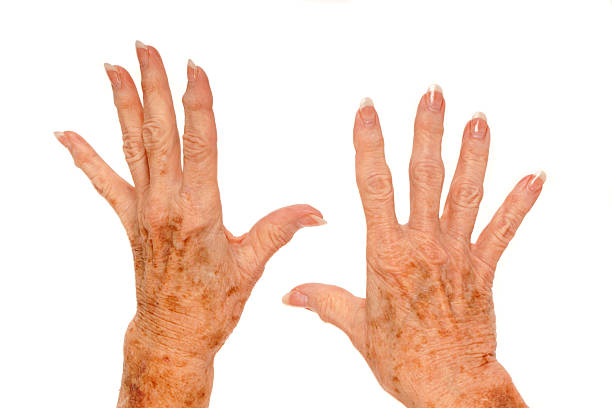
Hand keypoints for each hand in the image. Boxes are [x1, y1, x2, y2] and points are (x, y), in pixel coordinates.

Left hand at [55, 42, 324, 407]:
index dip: (197, 105)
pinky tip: (65, 134)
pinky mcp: (130, 220)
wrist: (173, 334)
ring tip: (112, 67)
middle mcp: (166, 205)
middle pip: (159, 135)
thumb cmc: (214, 305)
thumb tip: (318, 212)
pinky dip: (84, 157)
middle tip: (145, 47)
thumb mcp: (252, 266)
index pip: (199, 146)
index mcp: (200, 212)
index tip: (193, 68)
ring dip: (122, 105)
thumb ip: (281, 230)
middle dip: (152, 87)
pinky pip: (105, 182)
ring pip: (132, 147)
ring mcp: (143, 211)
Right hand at [283, 87, 543, 406]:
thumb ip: (324, 302)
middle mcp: (423, 245)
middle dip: (427, 131)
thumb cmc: (402, 360)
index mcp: (386, 254)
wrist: (451, 387)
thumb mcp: (356, 329)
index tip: (367, 109)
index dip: (369, 144)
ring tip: (479, 118)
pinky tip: (536, 174)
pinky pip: (504, 229)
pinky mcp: (483, 269)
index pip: (373, 186)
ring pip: (466, 193)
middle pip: (425, 176)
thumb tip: (288, 295)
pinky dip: (520, 202)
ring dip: (474, 153)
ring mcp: (457, 254)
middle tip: (432, 92)